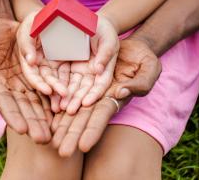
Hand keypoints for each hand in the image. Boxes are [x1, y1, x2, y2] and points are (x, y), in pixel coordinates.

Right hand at [0, 17, 51, 142]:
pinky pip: (46, 88)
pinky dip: (53, 100)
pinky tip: (62, 112)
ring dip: (44, 117)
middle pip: (23, 108)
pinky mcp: (35, 74)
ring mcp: (24, 81)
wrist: (1, 24)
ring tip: (53, 132)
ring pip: (37, 102)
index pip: (4, 102)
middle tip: (43, 139)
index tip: (22, 130)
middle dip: (33, 123)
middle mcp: (10, 87)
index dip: (12, 116)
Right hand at [17, 11, 68, 99]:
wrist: (57, 12)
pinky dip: (71, 83)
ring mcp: (53, 64)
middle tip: (64, 95)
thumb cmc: (39, 18)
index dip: (38, 83)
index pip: (32, 74)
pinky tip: (79, 91)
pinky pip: (68, 75)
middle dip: (54, 89)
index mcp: (30, 57)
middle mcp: (40, 64)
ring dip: (62, 90)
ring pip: (57, 80)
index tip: (48, 91)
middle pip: (46, 80)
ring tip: (70, 99)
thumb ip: (26, 42)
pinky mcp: (64, 63)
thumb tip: (30, 61)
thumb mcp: (29, 25)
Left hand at [50, 37, 161, 155]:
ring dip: (62, 123)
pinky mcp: (80, 76)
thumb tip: (120, 92)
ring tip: (51, 140)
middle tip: (61, 152)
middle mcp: (100, 96)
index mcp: (116, 96)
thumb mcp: (149, 68)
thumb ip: (140, 83)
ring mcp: (89, 88)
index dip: (93, 130)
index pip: (102, 116)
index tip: (83, 146)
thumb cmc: (144, 58)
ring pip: (73, 107)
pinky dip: (58, 102)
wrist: (131, 46)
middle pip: (84, 117)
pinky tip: (49, 115)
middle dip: (73, 135)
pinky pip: (67, 90)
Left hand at [58, 15, 119, 113]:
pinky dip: (57, 86)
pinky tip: (51, 96)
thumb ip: (105, 53)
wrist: (90, 22)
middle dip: (77, 100)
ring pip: (73, 87)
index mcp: (105, 68)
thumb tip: (98, 69)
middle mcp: (92, 73)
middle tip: (70, 111)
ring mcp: (80, 71)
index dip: (95, 94)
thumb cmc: (104, 29)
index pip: (101, 84)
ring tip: (59, 108)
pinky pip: (62, 78)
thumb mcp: (108, 39)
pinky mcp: (68, 67)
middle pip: (85, 89)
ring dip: (67, 98)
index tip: (87, 103)